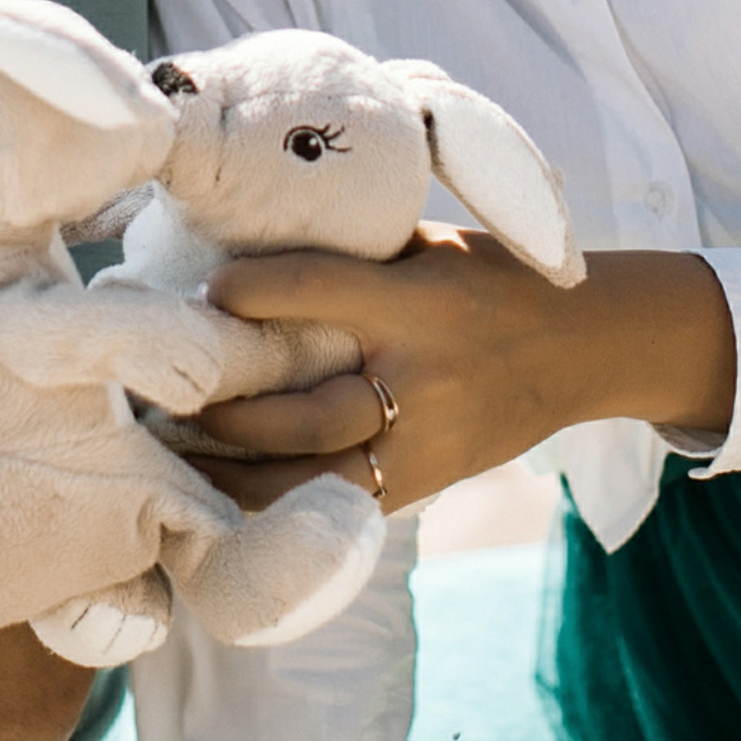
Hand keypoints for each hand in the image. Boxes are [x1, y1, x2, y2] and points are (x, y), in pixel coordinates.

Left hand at [192, 228, 734, 513]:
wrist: (583, 349)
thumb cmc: (490, 279)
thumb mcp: (431, 246)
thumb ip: (354, 250)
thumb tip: (248, 235)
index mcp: (420, 300)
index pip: (320, 290)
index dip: (252, 291)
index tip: (203, 291)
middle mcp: (418, 378)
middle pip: (302, 409)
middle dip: (223, 408)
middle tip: (156, 391)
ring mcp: (422, 445)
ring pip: (308, 475)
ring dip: (230, 468)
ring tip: (166, 451)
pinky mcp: (421, 487)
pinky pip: (333, 505)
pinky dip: (271, 503)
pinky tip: (215, 493)